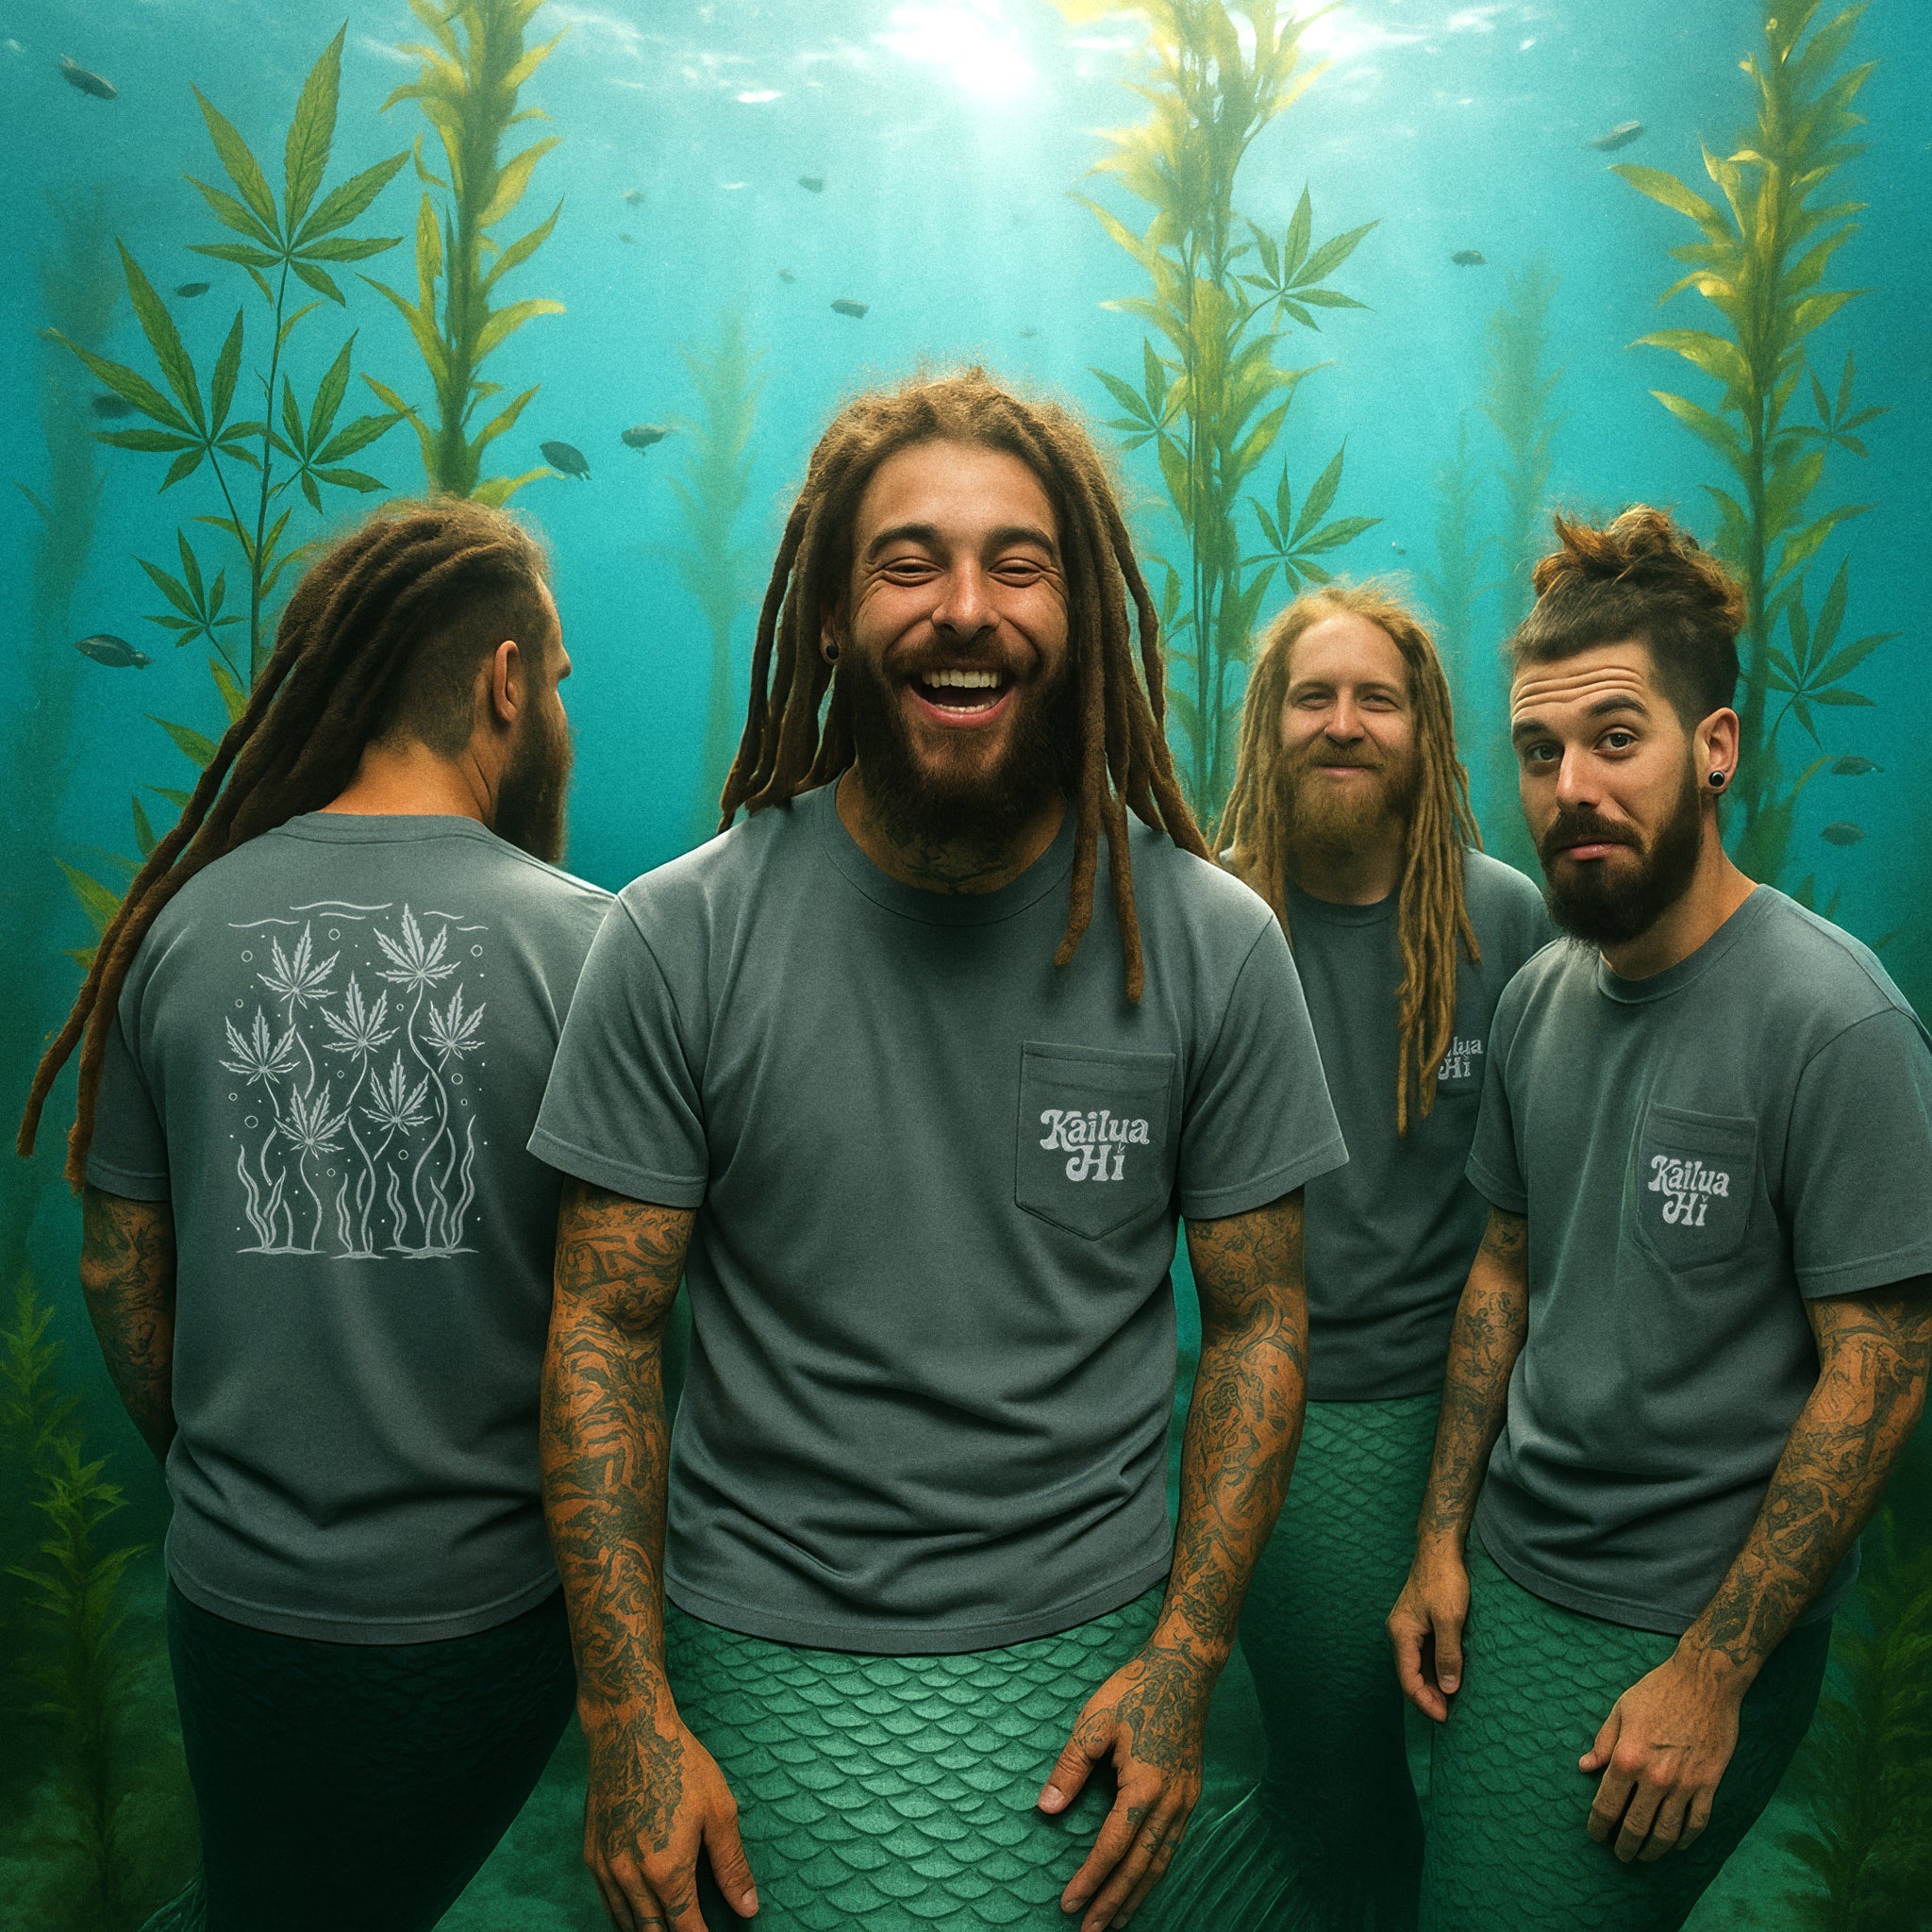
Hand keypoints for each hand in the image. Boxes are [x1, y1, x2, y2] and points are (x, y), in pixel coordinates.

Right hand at [581, 1689, 757, 1929]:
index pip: (685, 1928)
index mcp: (667, 1870)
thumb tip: (748, 1908)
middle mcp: (631, 1877)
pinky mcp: (592, 1854)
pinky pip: (606, 1902)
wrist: (629, 1731)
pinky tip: (638, 1913)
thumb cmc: (680, 1764)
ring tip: (667, 1929)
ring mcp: (607, 1867)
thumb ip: (732, 1866)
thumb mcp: (719, 1811)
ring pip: (625, 1923)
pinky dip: (623, 1916)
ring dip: (647, 1931)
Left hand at [1038, 1644, 1210, 1930]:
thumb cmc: (1136, 1689)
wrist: (1185, 1668)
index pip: (1112, 1848)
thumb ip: (1070, 1767)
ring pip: (1161, 1862)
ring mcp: (1185, 1799)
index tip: (1068, 1905)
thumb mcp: (1094, 1722)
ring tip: (1116, 1921)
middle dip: (1114, 1903)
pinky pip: (1173, 1845)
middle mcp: (1171, 1802)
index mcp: (1144, 1787)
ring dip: (1138, 1895)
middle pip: (1140, 1867)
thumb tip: (1047, 1808)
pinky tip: (1144, 1881)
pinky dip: (1156, 1871)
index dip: (1090, 1880)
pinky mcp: (1191, 1792)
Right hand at [1388, 1538, 1469, 1722]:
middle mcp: (1400, 1633)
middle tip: (1451, 1714)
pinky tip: (1450, 1676)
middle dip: (1428, 1697)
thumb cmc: (1445, 1580)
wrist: (1441, 1550)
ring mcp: (1408, 1628)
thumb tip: (1449, 1689)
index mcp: (1401, 1633)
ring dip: (1432, 1685)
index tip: (1446, 1717)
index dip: (1425, 1702)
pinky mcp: (1418, 1624)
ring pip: (1416, 1666)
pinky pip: (1423, 1655)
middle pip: (1410, 1675)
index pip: (1408, 1679)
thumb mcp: (1450, 1619)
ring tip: (1453, 1701)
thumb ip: (1448, 1655)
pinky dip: (1435, 1670)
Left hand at [1579, 1649, 1745, 1862]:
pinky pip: (1697, 1823)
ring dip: (1653, 1850)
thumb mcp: (1621, 1710)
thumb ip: (1603, 1743)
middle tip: (1619, 1855)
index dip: (1598, 1826)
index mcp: (1627, 1757)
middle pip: (1635, 1827)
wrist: (1704, 1682)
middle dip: (1624, 1846)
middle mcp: (1655, 1777)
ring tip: (1644, 1856)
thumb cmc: (1657, 1691)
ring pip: (1667, 1833)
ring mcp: (1685, 1784)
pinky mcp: (1709, 1785)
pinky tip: (1677, 1845)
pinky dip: (1686, 1840)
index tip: (1595, 1836)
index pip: (1607, 1806)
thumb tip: (1585, 1768)